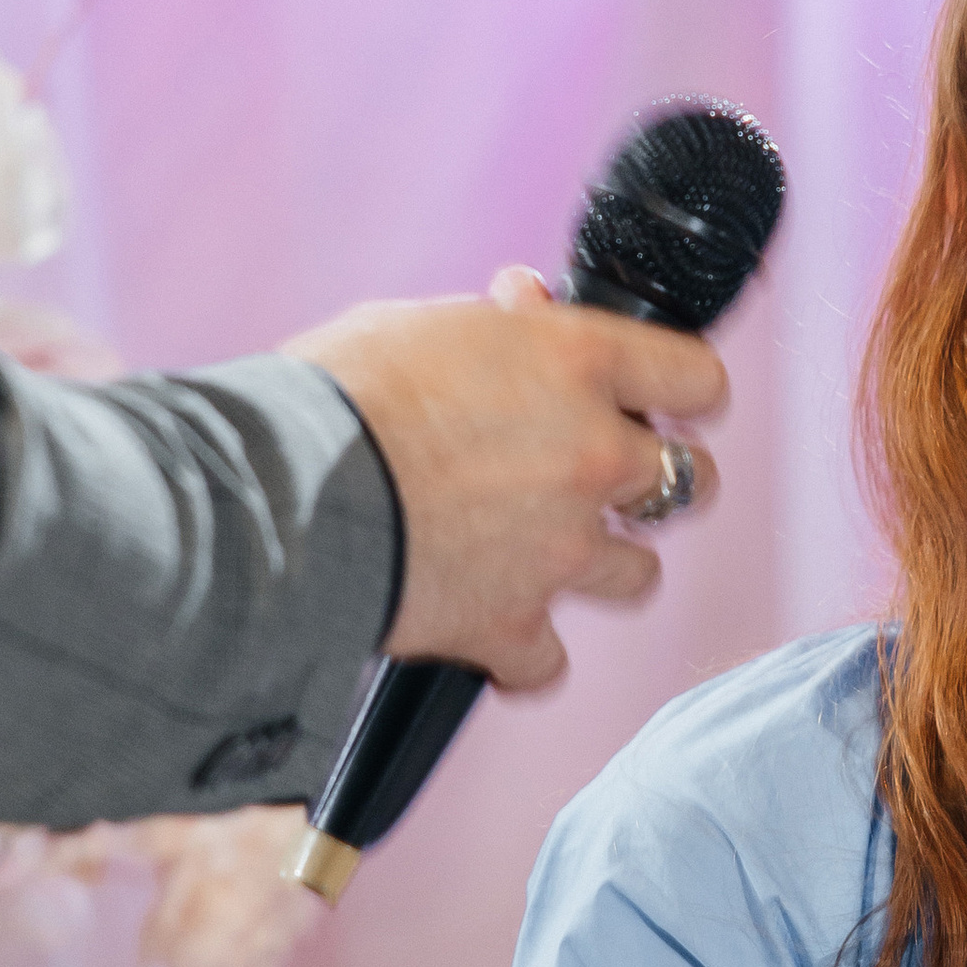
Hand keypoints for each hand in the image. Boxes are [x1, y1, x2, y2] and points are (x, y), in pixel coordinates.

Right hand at [288, 271, 724, 684]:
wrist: (270, 498)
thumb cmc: (328, 395)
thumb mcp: (416, 324)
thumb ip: (494, 326)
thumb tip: (522, 304)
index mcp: (576, 363)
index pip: (696, 377)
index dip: (680, 392)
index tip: (661, 403)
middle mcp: (591, 456)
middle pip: (691, 482)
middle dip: (654, 481)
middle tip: (602, 478)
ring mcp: (561, 548)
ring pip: (639, 574)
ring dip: (599, 564)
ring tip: (542, 552)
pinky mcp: (513, 626)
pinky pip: (550, 662)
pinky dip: (523, 654)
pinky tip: (491, 631)